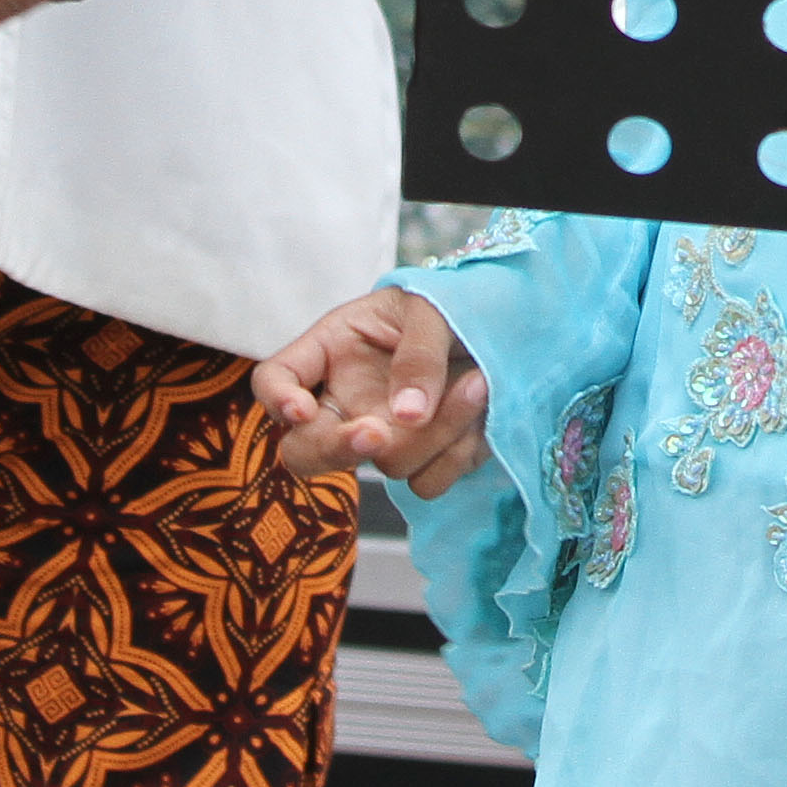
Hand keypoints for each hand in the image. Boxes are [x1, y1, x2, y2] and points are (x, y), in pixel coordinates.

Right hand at [251, 287, 493, 491]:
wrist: (511, 327)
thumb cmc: (456, 303)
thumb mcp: (432, 307)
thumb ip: (418, 353)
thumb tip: (407, 416)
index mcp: (333, 350)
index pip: (275, 378)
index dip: (277, 398)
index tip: (302, 409)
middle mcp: (348, 402)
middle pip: (305, 453)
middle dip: (336, 449)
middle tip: (378, 432)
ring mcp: (384, 437)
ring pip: (385, 466)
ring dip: (433, 435)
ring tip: (478, 383)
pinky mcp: (423, 461)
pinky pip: (427, 482)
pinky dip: (458, 454)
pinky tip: (483, 416)